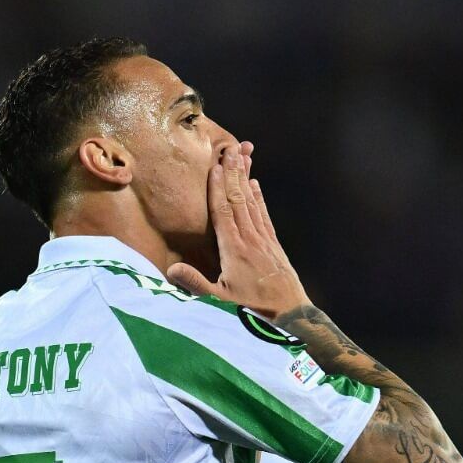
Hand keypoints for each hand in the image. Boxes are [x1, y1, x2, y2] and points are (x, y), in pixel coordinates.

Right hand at [167, 145, 309, 319]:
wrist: (291, 314)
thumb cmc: (253, 309)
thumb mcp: (220, 301)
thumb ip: (196, 284)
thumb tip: (170, 271)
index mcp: (234, 249)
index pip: (223, 211)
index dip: (217, 188)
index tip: (214, 166)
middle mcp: (250, 239)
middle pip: (239, 199)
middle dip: (233, 172)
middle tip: (230, 148)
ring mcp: (264, 240)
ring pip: (252, 202)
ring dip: (246, 178)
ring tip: (242, 156)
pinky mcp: (274, 245)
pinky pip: (265, 215)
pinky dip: (259, 198)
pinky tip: (256, 184)